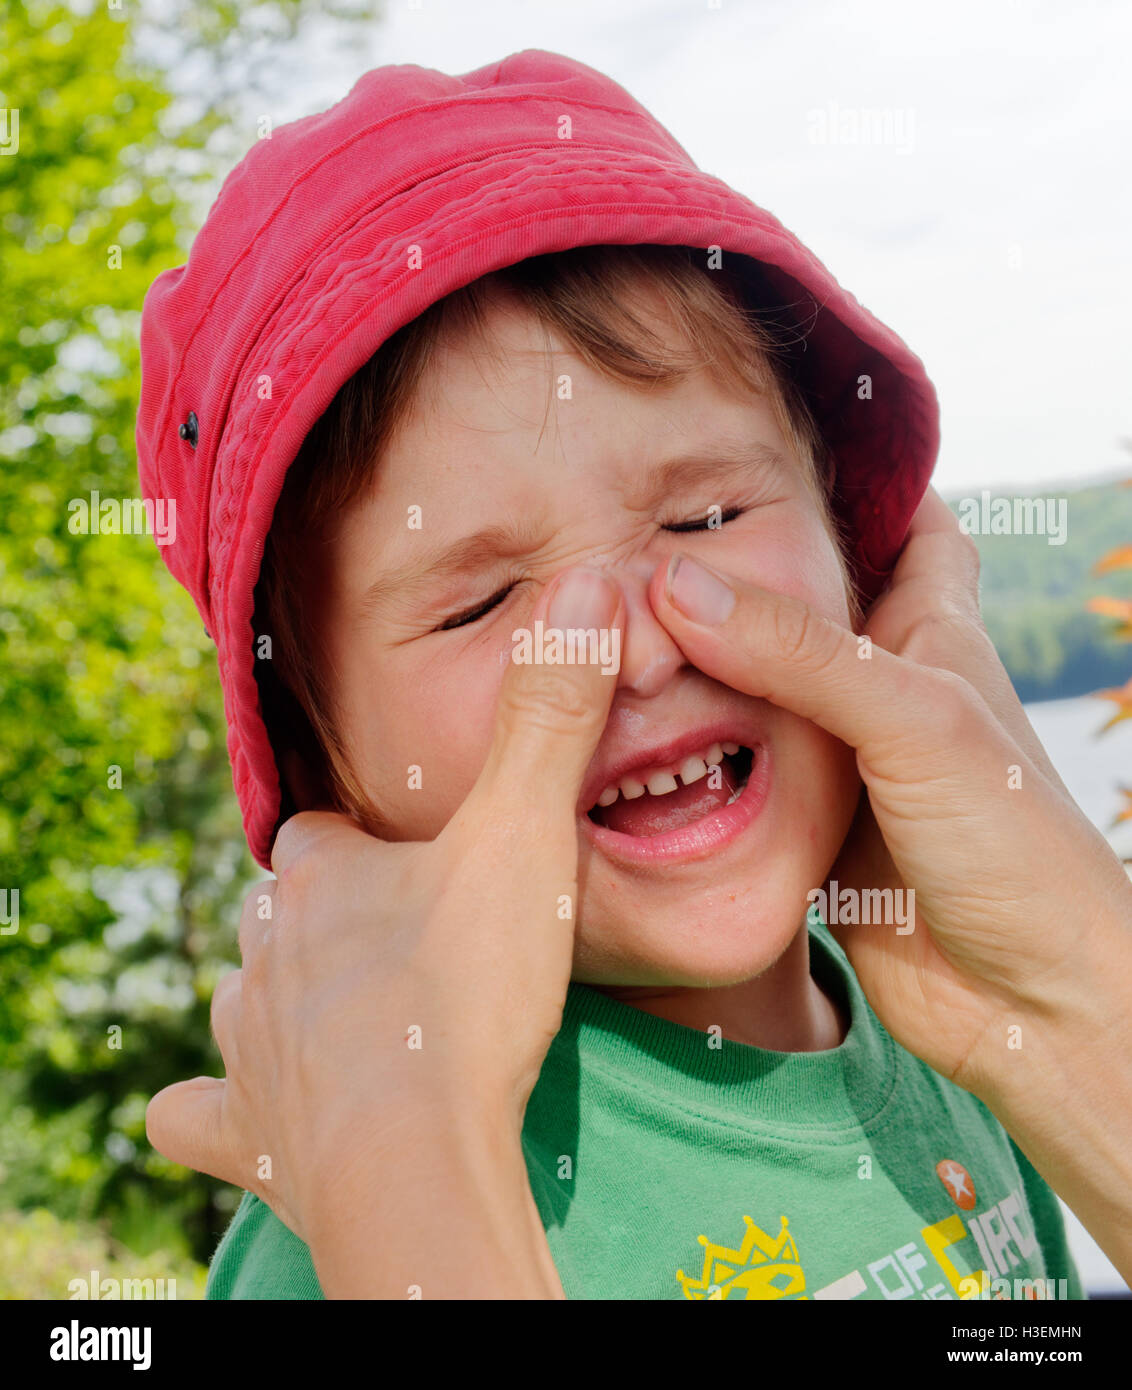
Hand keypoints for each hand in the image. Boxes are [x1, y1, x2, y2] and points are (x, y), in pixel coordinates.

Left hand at [145, 566, 622, 1263]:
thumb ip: (550, 719)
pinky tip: (234, 1112)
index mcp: (327, 872)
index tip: (409, 862)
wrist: (415, 1149)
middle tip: (397, 939)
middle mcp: (271, 946)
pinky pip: (202, 1112)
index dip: (365, 845)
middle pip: (286, 911)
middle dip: (327, 917)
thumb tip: (580, 584)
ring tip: (344, 1013)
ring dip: (285, 996)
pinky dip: (215, 1109)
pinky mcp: (248, 1131)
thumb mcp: (527, 836)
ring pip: (249, 995)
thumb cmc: (469, 988)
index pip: (325, 835)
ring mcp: (251, 1039)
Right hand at [647, 488, 1131, 1108]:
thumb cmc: (1013, 847)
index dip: (859, 474)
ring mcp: (846, 756)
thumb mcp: (913, 722)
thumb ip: (799, 652)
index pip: (907, 522)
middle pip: (809, 601)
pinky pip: (741, 768)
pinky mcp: (810, 824)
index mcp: (934, 630)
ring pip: (763, 685)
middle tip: (650, 529)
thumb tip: (677, 587)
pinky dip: (695, 750)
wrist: (1028, 1003)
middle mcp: (886, 684)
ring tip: (622, 610)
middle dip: (741, 564)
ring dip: (707, 659)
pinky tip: (637, 731)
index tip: (774, 442)